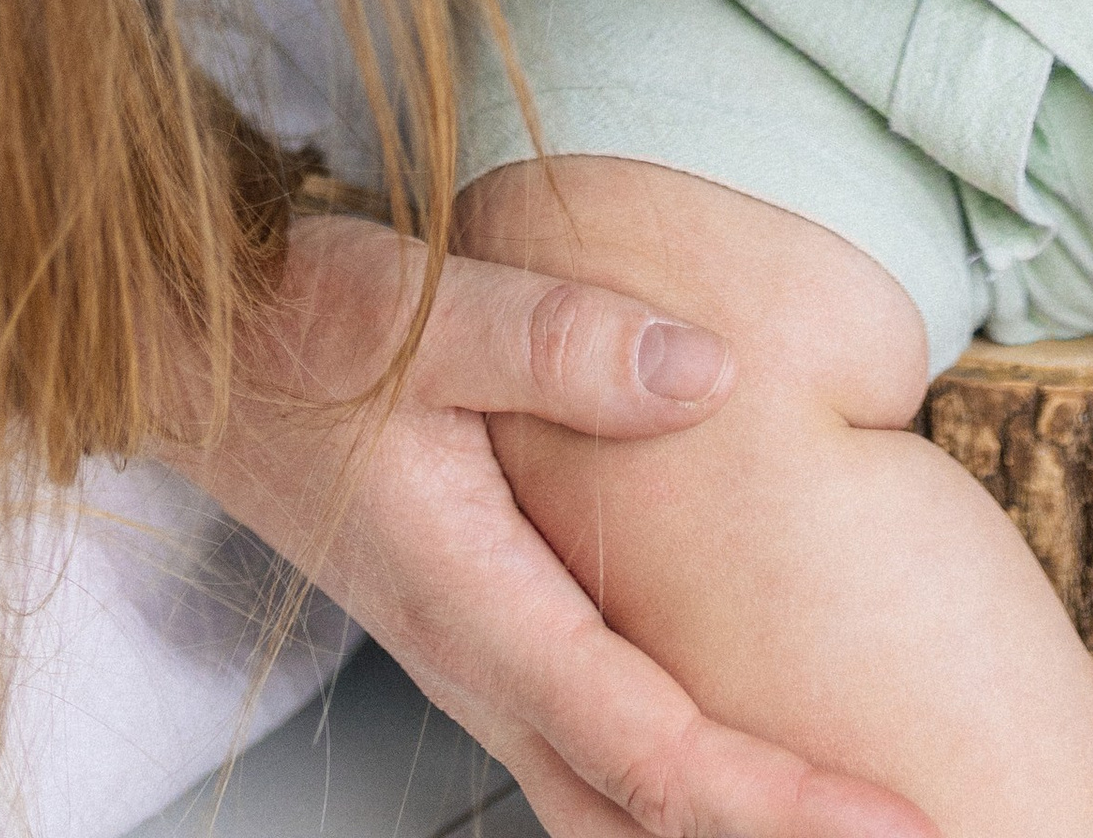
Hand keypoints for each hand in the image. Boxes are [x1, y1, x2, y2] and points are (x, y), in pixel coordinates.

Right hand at [165, 217, 932, 837]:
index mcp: (482, 608)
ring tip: (852, 828)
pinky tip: (731, 791)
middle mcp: (486, 666)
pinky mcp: (486, 638)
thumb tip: (707, 373)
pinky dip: (670, 799)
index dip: (779, 807)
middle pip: (647, 819)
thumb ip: (554, 337)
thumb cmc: (302, 328)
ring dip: (722, 831)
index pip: (656, 750)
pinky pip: (593, 761)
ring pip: (612, 809)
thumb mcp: (415, 306)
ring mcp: (483, 665)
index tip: (897, 829)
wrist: (195, 358)